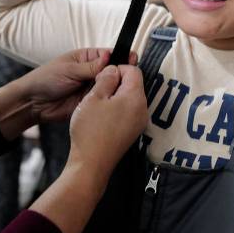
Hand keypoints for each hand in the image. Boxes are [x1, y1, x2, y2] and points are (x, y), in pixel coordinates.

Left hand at [0, 48, 135, 138]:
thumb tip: (110, 56)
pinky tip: (118, 100)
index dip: (121, 57)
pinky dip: (111, 100)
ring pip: (112, 86)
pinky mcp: (92, 102)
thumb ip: (91, 66)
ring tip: (127, 88)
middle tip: (131, 76)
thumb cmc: (46, 79)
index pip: (109, 55)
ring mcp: (93, 87)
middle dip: (122, 73)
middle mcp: (92, 72)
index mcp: (87, 58)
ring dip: (118, 87)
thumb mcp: (69, 69)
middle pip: (114, 71)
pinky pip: (105, 100)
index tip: (132, 59)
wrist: (33, 103)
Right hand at [26, 62, 147, 232]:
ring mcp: (139, 122)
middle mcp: (143, 109)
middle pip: (133, 84)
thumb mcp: (94, 97)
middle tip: (96, 91)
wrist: (91, 164)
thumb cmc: (90, 130)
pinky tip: (101, 117)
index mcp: (136, 97)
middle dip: (116, 83)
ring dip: (114, 96)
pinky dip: (116, 109)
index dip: (116, 68)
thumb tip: (114, 70)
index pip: (133, 70)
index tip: (101, 77)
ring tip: (96, 105)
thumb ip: (106, 78)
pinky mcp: (132, 133)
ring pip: (129, 99)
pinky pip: (127, 112)